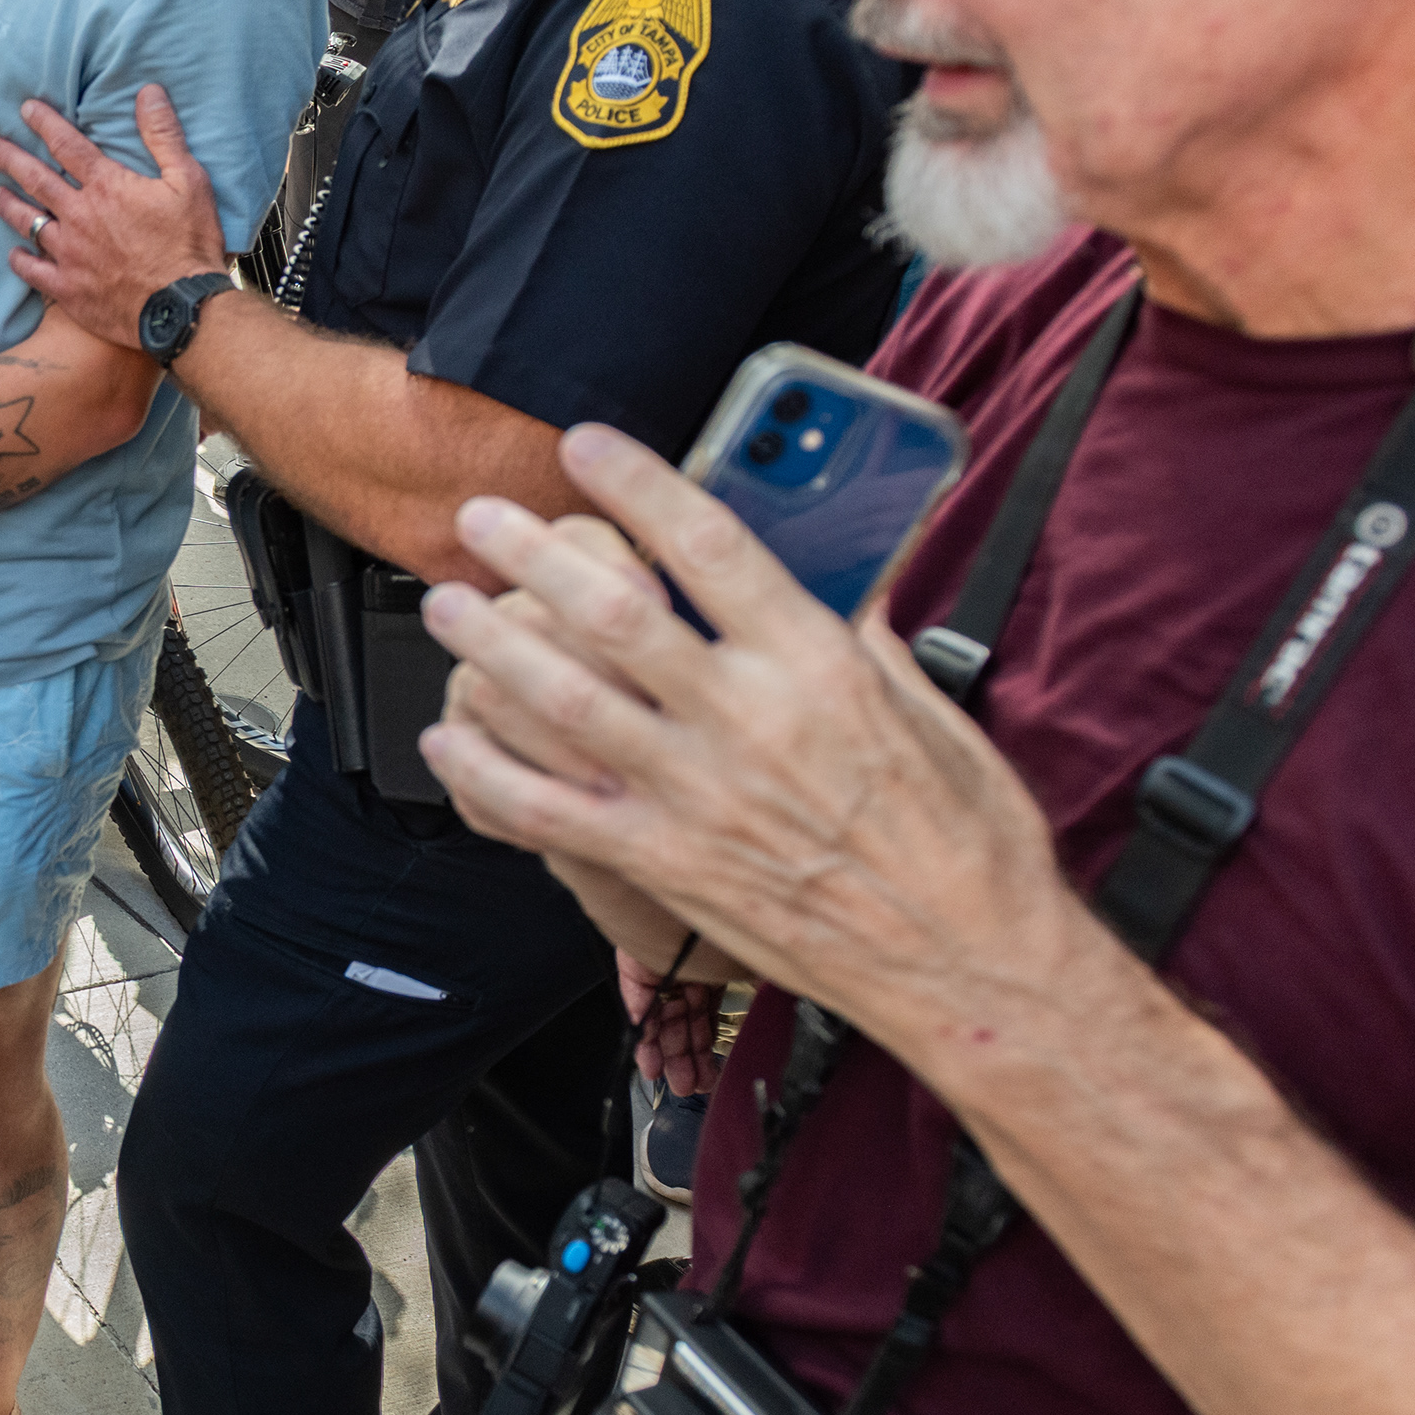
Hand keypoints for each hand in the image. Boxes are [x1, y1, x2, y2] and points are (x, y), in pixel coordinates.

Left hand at [0, 84, 231, 354]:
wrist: (180, 307)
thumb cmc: (189, 242)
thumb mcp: (188, 180)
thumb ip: (163, 136)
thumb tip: (149, 93)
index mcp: (107, 187)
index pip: (67, 145)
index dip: (45, 123)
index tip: (25, 109)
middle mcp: (79, 215)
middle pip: (36, 179)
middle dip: (11, 159)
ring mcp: (69, 253)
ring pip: (28, 222)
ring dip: (9, 205)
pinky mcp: (68, 288)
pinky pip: (33, 271)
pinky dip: (21, 260)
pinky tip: (14, 254)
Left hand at [414, 424, 1104, 1095]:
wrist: (967, 965)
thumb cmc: (963, 842)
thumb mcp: (930, 711)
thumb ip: (859, 636)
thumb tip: (822, 568)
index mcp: (819, 667)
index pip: (710, 547)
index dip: (637, 486)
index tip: (587, 448)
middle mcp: (749, 723)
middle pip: (612, 614)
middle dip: (533, 556)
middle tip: (483, 519)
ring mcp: (697, 797)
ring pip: (564, 701)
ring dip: (491, 647)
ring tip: (447, 606)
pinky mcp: (665, 865)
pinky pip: (547, 812)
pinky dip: (486, 774)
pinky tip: (448, 742)